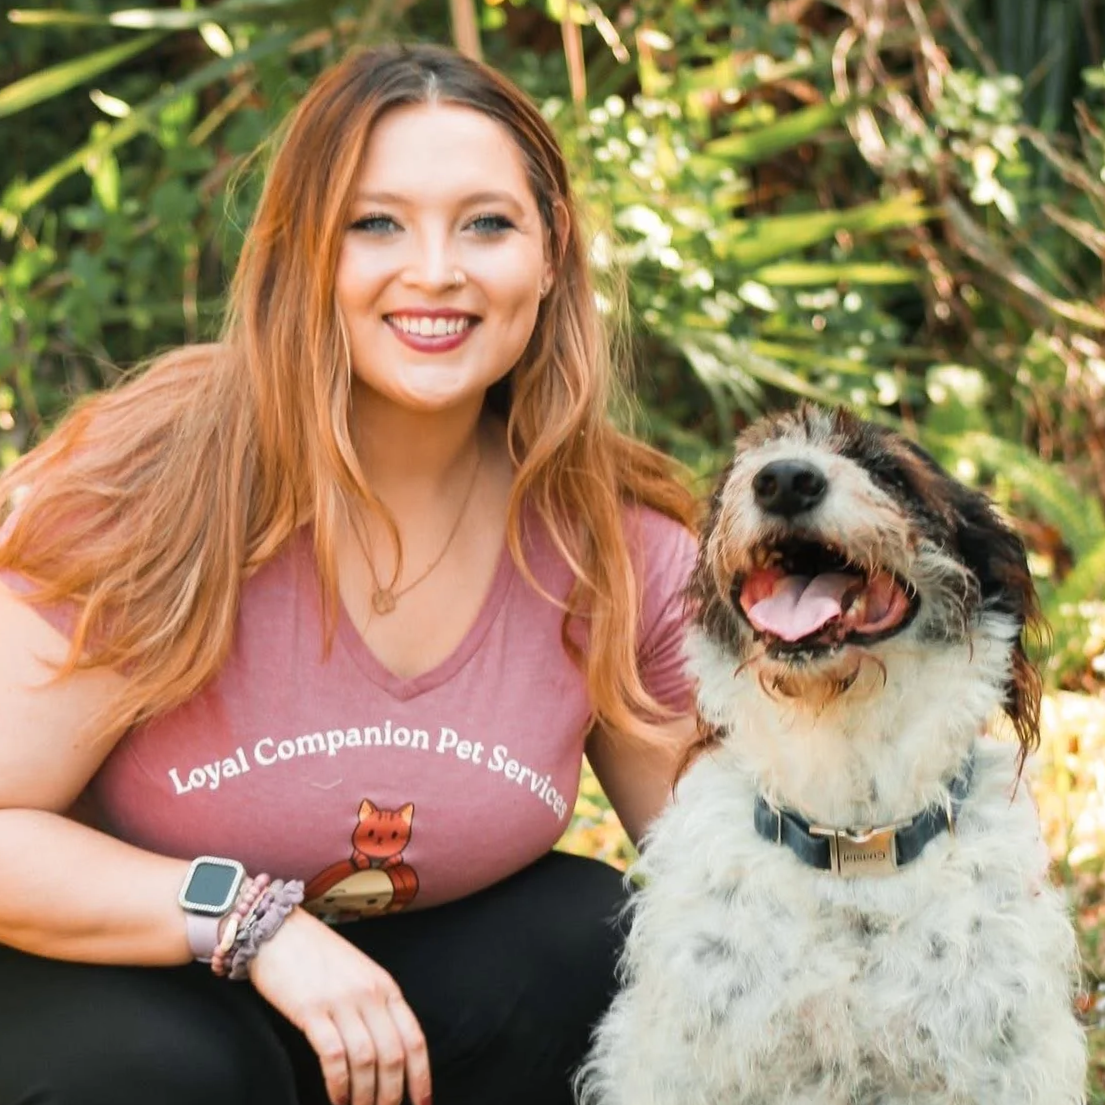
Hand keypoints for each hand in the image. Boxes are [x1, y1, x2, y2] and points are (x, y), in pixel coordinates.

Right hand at [249, 907, 430, 1104]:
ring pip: (366, 1060)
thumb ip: (375, 1006)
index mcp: (386, 986)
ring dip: (365, 1096)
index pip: (413, 1038)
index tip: (422, 1102)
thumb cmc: (317, 956)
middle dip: (392, 1094)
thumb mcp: (359, 975)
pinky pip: (334, 1056)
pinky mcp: (311, 1009)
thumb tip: (387, 1052)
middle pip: (393, 1055)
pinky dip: (338, 1085)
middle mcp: (369, 993)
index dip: (421, 1076)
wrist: (278, 929)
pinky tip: (336, 1100)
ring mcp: (341, 1000)